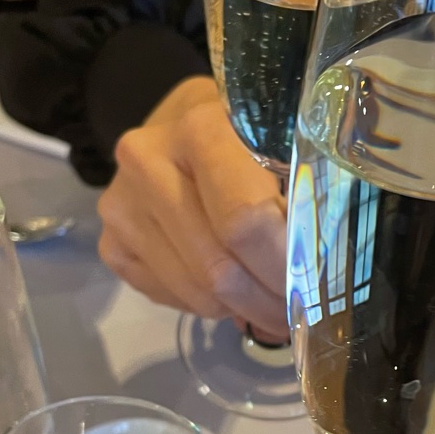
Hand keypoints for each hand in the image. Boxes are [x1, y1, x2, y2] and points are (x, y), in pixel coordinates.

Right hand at [97, 77, 287, 338]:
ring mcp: (121, 204)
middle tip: (298, 313)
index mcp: (200, 129)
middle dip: (266, 301)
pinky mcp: (111, 240)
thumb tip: (323, 275)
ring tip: (270, 303)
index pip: (245, 221)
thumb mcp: (283, 142)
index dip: (283, 266)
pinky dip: (208, 304)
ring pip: (194, 291)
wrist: (181, 120)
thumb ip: (304, 194)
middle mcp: (148, 162)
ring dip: (240, 309)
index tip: (313, 289)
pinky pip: (170, 297)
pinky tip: (229, 287)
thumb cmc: (246, 133)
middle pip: (217, 266)